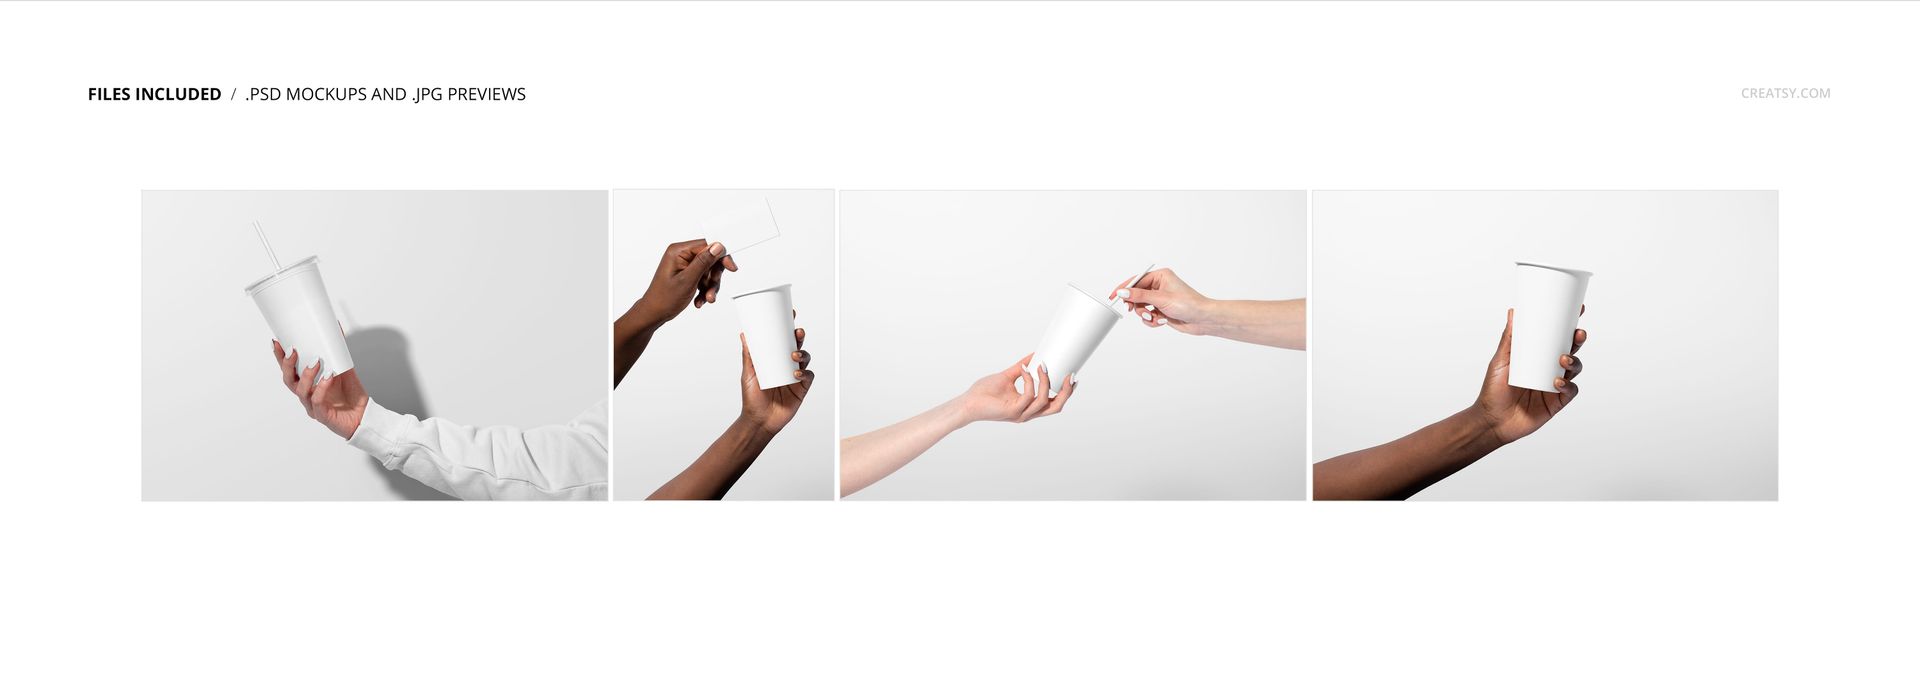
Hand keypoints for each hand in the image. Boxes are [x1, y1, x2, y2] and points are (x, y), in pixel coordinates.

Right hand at [272, 339, 367, 439]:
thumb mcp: (344, 369)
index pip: (289, 370)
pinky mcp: (323, 415)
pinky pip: (317, 401)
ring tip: (316, 361)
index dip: (280, 358)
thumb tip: (336, 330)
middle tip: (293, 350)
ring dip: (307, 374)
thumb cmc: (351, 394)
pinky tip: (329, 376)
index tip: (276, 342)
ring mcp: (313, 406)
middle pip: (289, 380)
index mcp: (308, 384)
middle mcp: (306, 395)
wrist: (365, 415)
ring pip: (301, 391)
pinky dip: (322, 387)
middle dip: (287, 365)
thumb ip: (338, 353)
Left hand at [631, 239, 737, 326]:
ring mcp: (684, 265)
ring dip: (710, 286)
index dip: (721, 257)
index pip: (707, 246)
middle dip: (713, 277)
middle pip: (709, 259)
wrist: (654, 313)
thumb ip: (703, 262)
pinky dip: (704, 290)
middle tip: (712, 289)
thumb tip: (717, 246)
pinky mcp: (687, 273)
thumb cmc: (664, 298)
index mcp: (678, 251)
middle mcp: (681, 255)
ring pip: (708, 271)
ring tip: (706, 298)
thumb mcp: (688, 280)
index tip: (731, 268)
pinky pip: (703, 278)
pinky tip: (699, 300)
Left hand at [738, 316, 812, 434]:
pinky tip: (796, 373)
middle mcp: (786, 365)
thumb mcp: (748, 373)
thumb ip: (748, 355)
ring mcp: (795, 376)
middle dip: (799, 336)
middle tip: (796, 332)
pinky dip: (805, 372)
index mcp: (775, 359)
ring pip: (805, 358)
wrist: (759, 420)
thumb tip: (744, 335)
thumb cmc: (752, 397)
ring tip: (794, 355)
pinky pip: (808, 376)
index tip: (790, 315)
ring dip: (803, 353)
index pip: (783, 340)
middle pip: (797, 345)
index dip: (788, 327)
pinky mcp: (801, 388)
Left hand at [960, 354, 1076, 422]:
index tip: (1073, 377)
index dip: (1066, 393)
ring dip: (1046, 382)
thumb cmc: (984, 392)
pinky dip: (1029, 381)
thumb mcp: (1007, 376)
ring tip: (1042, 366)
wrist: (968, 402)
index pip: (1054, 403)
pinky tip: (1025, 370)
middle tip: (1070, 375)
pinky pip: (1028, 396)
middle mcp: (1027, 413)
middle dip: (1066, 392)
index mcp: (1029, 407)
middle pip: (1056, 407)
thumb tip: (1034, 355)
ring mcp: (1021, 413)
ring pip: (1044, 401)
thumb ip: (1021, 368)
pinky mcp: (1013, 411)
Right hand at [1109, 268, 1217, 334]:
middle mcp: (1160, 286)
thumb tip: (1123, 292)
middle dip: (1137, 305)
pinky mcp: (1162, 310)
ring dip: (1146, 314)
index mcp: (1161, 276)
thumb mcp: (1161, 299)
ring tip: (1155, 317)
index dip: (1124, 288)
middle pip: (1136, 294)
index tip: (1113, 296)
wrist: (1203, 319)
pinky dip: (1152, 320)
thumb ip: (1139, 295)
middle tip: (1133, 310)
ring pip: (1141, 307)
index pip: (1136, 280)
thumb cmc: (1189, 304)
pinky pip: (1148, 315)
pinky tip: (1162, 321)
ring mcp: (1160, 299)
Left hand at [1473, 307, 1587, 443]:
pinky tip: (1557, 382)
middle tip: (1577, 334)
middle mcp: (1550, 368)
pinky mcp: (1557, 402)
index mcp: (1538, 356)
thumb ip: (1509, 339)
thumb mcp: (1500, 361)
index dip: (1570, 325)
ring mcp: (1555, 385)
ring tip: (1563, 359)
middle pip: (1571, 350)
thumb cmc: (1494, 390)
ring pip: (1574, 369)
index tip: (1579, 310)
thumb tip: (1513, 312)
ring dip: (1574, 361)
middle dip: (1578, 340)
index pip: (1558, 337)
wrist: (1492, 420)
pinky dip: (1567, 385)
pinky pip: (1570, 391)